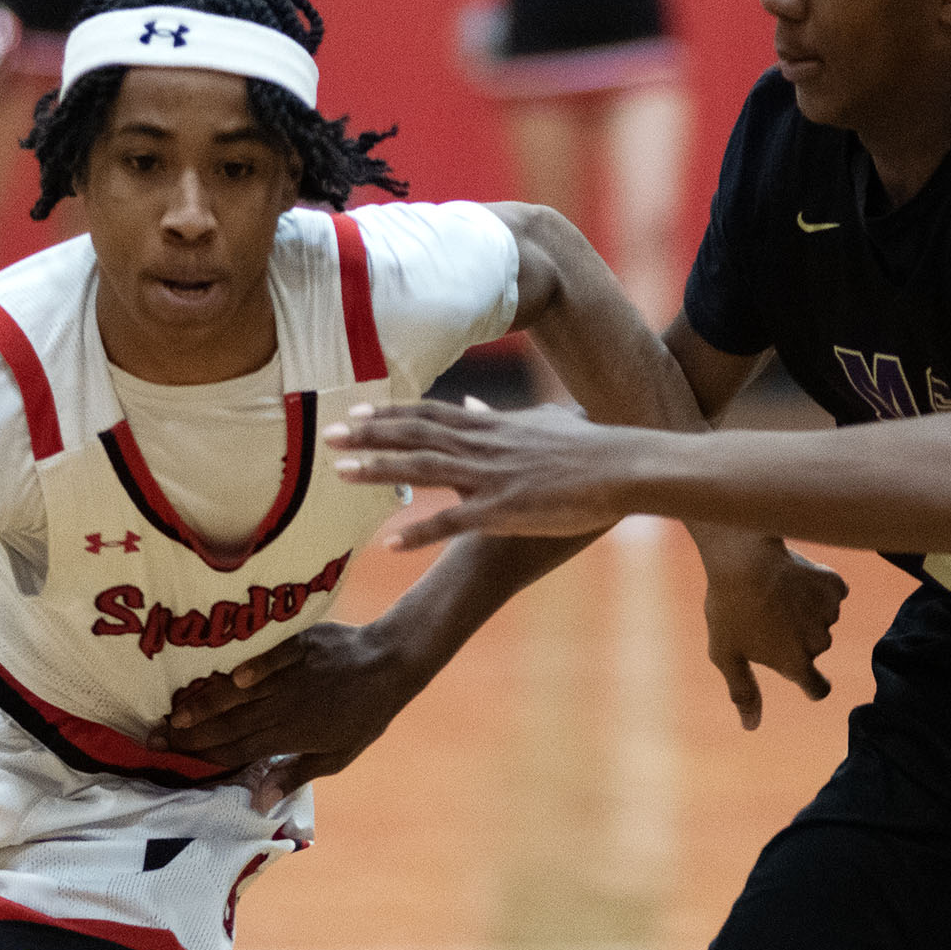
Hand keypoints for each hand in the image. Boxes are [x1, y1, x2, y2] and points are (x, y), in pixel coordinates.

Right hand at [149, 622, 421, 809]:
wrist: (390, 664)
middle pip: (230, 725)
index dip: (204, 757)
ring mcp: (289, 676)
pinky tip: (228, 675)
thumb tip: (258, 802)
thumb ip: (294, 775)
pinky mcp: (295, 646)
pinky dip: (251, 667)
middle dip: (190, 733)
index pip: (238, 751)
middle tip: (155, 738)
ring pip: (240, 694)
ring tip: (175, 712)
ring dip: (207, 704)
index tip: (171, 758)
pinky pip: (269, 658)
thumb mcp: (336, 757)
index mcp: (289, 736)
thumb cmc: (363, 715)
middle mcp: (284, 708)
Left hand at [329, 399, 642, 549]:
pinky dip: (420, 533)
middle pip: (415, 436)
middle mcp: (482, 446)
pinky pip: (453, 523)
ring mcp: (491, 477)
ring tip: (341, 474)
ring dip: (381, 471)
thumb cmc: (588, 447)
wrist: (622, 467)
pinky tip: (389, 544)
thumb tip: (471, 405)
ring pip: (424, 470)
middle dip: (369, 435)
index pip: (428, 414)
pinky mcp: (504, 510)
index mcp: (489, 426)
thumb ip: (499, 416)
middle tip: (327, 435)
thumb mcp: (541, 422)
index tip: (354, 413)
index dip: (389, 414)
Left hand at [693, 527, 847, 730]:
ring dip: (805, 611)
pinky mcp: (835, 585)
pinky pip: (830, 593)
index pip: (818, 689)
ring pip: (821, 619)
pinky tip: (793, 578)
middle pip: (814, 649)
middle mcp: (819, 642)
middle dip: (796, 638)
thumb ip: (743, 692)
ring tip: (775, 594)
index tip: (806, 680)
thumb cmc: (729, 607)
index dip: (811, 686)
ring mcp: (830, 613)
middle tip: (765, 616)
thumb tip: (750, 727)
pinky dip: (816, 588)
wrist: (744, 556)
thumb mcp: (726, 654)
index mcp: (795, 663)